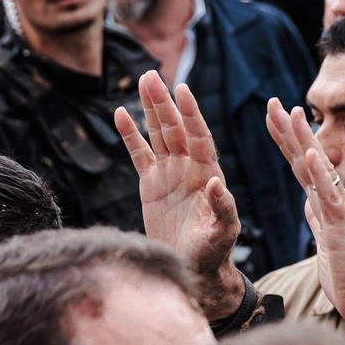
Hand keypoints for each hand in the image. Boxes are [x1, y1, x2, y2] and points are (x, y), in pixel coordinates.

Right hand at [115, 70, 243, 319]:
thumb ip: (222, 207)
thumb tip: (216, 182)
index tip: (183, 90)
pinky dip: (130, 134)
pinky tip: (121, 113)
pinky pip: (139, 154)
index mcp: (208, 172)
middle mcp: (190, 167)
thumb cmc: (214, 252)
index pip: (199, 136)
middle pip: (175, 128)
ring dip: (150, 109)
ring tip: (143, 82)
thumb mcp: (223, 232)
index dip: (191, 114)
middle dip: (164, 103)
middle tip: (152, 75)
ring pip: (158, 134)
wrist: (193, 269)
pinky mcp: (151, 184)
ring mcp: (170, 173)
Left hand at [266, 98, 344, 327]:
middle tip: (272, 102)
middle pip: (307, 158)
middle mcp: (334, 200)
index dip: (287, 141)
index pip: (302, 166)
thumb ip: (319, 220)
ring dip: (304, 139)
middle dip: (289, 130)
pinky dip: (321, 173)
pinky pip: (330, 196)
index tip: (274, 116)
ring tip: (291, 113)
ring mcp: (340, 211)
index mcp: (326, 203)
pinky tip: (314, 153)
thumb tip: (308, 204)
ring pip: (318, 169)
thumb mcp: (326, 242)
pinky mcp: (343, 227)